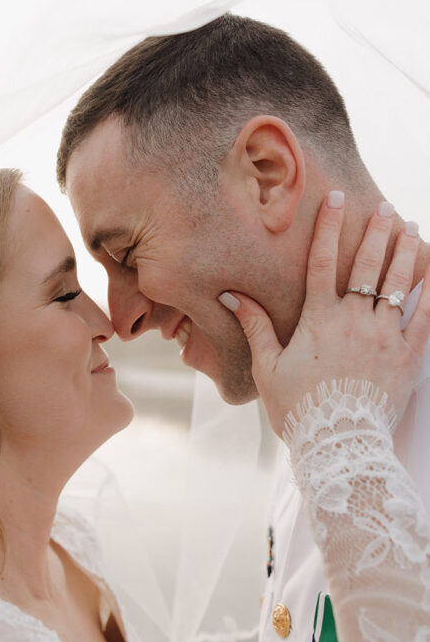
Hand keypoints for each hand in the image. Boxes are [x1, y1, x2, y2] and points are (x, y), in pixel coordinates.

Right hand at [219, 193, 429, 435]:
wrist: (340, 443)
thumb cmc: (299, 408)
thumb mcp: (268, 367)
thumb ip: (256, 326)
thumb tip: (231, 295)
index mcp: (319, 319)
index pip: (323, 261)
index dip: (329, 227)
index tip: (337, 198)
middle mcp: (355, 320)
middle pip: (369, 264)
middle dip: (378, 231)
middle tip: (387, 208)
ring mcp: (385, 336)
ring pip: (399, 284)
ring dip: (406, 254)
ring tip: (412, 229)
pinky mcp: (407, 356)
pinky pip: (425, 317)